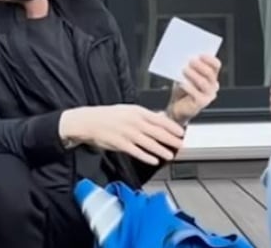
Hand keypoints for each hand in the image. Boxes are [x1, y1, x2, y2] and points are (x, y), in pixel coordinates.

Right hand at [59, 105, 185, 165]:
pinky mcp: (120, 144)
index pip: (159, 119)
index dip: (172, 127)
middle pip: (157, 132)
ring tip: (170, 155)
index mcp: (137, 111)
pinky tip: (154, 161)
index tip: (181, 132)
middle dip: (171, 139)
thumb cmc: (109, 116)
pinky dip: (146, 156)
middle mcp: (134, 122)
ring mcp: (127, 133)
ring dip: (161, 150)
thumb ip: (144, 116)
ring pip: (149, 143)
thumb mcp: (129, 110)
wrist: (89, 121)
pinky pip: (136, 152)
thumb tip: (160, 118)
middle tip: (180, 145)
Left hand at [167, 55, 221, 123]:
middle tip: (190, 61)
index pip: (216, 65)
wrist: (177, 108)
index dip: (209, 59)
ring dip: (193, 75)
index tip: (200, 54)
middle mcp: (213, 86)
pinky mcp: (202, 103)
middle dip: (200, 66)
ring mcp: (209, 95)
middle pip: (210, 73)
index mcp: (211, 77)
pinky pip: (196, 93)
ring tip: (184, 70)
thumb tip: (186, 58)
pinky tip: (182, 83)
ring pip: (204, 83)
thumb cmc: (182, 90)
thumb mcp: (185, 76)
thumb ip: (188, 67)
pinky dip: (188, 86)